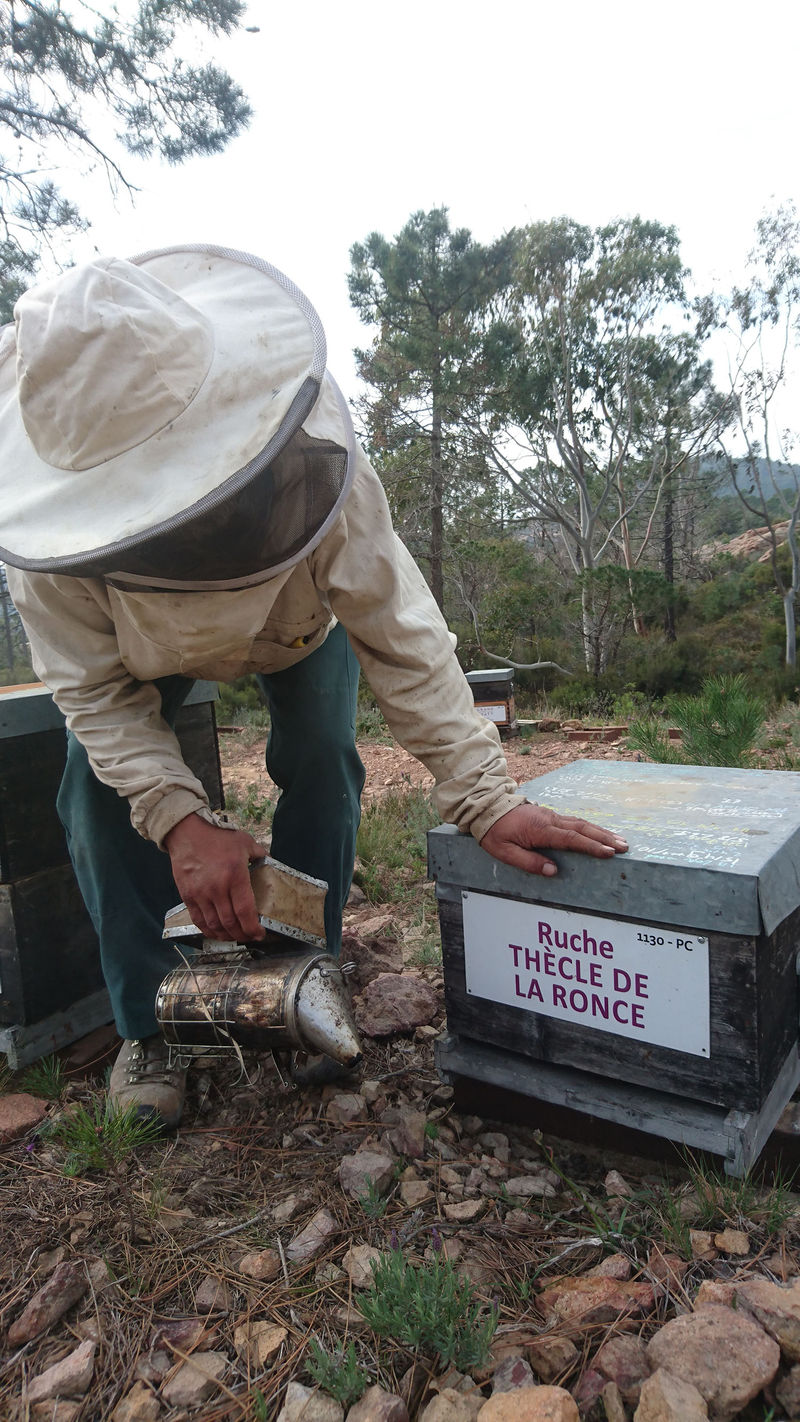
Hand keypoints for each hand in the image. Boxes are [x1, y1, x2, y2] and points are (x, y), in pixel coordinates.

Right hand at [164, 813, 267, 940]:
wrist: (187, 832)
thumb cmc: (217, 836)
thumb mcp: (244, 841)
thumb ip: (259, 853)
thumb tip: (269, 860)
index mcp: (235, 875)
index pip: (245, 911)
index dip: (253, 927)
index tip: (259, 934)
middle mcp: (218, 888)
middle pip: (230, 922)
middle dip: (242, 935)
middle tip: (249, 937)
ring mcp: (201, 894)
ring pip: (214, 925)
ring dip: (226, 936)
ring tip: (234, 937)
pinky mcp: (188, 896)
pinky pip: (198, 920)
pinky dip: (208, 930)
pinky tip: (216, 932)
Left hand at [480, 803, 627, 876]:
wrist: (487, 806)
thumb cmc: (494, 832)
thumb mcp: (505, 852)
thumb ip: (529, 862)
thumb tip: (554, 871)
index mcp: (540, 829)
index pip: (571, 839)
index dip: (591, 846)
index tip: (608, 853)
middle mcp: (550, 820)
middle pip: (582, 828)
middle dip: (604, 838)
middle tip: (624, 846)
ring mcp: (551, 816)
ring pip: (581, 823)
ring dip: (601, 832)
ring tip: (619, 840)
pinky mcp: (550, 815)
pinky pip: (575, 821)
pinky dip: (590, 828)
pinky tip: (600, 833)